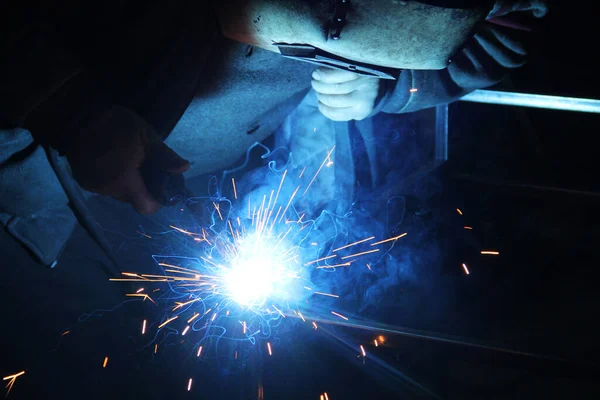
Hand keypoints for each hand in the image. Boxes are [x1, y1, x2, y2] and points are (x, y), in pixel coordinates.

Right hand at [66, 106, 188, 213]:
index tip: (161, 185)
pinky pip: (105, 187)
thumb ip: (165, 156)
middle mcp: (107, 189)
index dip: (157, 200)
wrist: (77, 114)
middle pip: (133, 200)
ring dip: (127, 183)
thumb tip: (184, 169)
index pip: (146, 207)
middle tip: (146, 167)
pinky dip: (112, 179)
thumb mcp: (146, 136)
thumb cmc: (116, 124)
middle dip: (143, 188)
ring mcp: (92, 186)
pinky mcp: (82, 181)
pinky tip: (113, 162)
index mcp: (124, 180)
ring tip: (129, 162)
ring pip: (118, 193)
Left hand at [311, 67, 379, 120]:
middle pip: (335, 89)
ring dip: (321, 98)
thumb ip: (337, 66)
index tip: (316, 74)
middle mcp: (366, 87)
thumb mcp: (352, 65)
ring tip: (319, 93)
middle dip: (319, 87)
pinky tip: (322, 104)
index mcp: (364, 71)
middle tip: (315, 83)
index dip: (324, 75)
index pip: (340, 74)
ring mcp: (364, 102)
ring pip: (333, 103)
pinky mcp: (360, 114)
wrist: (377, 90)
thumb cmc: (358, 74)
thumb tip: (317, 75)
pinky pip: (336, 115)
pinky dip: (324, 110)